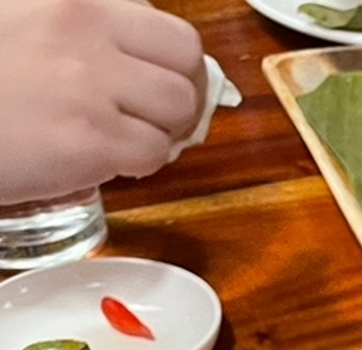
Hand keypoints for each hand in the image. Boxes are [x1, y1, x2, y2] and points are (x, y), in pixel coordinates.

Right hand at [0, 0, 206, 201]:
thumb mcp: (21, 22)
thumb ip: (74, 29)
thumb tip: (135, 58)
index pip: (157, 18)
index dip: (166, 56)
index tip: (154, 77)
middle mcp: (85, 27)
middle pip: (185, 56)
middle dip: (182, 89)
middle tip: (159, 114)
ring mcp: (90, 83)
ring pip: (179, 107)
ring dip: (164, 129)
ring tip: (128, 138)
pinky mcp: (91, 138)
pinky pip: (153, 152)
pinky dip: (142, 164)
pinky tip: (110, 161)